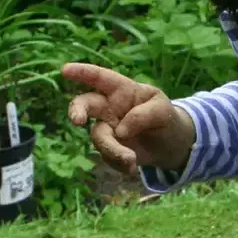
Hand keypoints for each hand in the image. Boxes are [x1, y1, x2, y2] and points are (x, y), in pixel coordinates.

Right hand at [62, 62, 196, 174]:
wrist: (171, 145)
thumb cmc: (165, 118)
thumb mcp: (163, 110)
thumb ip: (144, 115)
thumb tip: (120, 131)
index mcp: (121, 90)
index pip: (100, 78)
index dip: (82, 72)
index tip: (65, 70)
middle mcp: (108, 107)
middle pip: (85, 104)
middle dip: (77, 111)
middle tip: (78, 121)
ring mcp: (107, 128)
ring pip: (98, 137)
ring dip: (112, 150)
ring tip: (131, 160)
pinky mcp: (109, 147)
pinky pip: (106, 156)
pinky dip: (119, 163)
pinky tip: (132, 167)